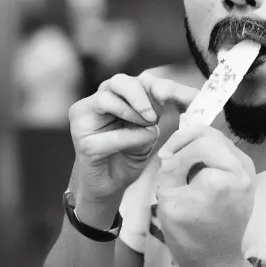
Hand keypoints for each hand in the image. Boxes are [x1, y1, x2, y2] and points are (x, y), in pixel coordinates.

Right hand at [69, 71, 198, 204]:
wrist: (113, 186)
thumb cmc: (131, 154)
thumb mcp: (151, 129)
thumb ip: (161, 111)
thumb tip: (183, 95)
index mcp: (115, 95)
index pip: (137, 80)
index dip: (158, 85)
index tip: (172, 97)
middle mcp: (97, 102)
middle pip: (118, 81)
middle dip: (141, 95)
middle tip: (154, 115)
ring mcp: (85, 120)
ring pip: (106, 99)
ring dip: (132, 113)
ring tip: (147, 127)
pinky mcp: (82, 142)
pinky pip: (107, 134)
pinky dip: (128, 138)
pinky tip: (138, 144)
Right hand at [155, 123, 255, 266]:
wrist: (215, 260)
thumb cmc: (189, 236)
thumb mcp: (168, 200)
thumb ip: (170, 167)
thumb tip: (173, 152)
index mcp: (225, 178)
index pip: (197, 145)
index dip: (176, 153)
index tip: (163, 166)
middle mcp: (244, 170)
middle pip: (210, 135)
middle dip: (184, 142)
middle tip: (167, 157)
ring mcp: (249, 170)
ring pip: (218, 138)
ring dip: (194, 144)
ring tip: (177, 160)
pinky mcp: (247, 174)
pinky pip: (224, 150)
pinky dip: (206, 152)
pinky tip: (192, 165)